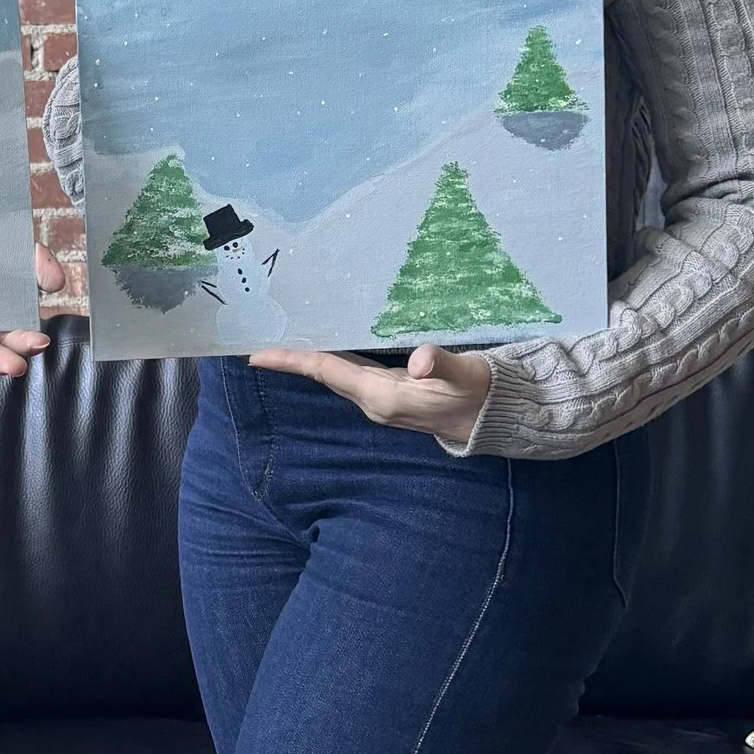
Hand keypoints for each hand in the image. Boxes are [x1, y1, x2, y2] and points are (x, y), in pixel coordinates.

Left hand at [249, 340, 493, 444]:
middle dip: (291, 358)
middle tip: (258, 334)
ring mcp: (380, 401)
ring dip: (308, 359)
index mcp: (383, 396)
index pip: (326, 372)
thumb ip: (443, 366)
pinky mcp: (389, 396)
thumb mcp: (467, 376)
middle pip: (322, 374)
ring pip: (334, 375)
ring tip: (281, 336)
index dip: (292, 361)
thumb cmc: (482, 394)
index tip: (255, 353)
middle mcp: (373, 402)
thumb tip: (420, 361)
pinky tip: (324, 343)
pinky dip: (330, 359)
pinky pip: (348, 375)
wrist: (498, 419)